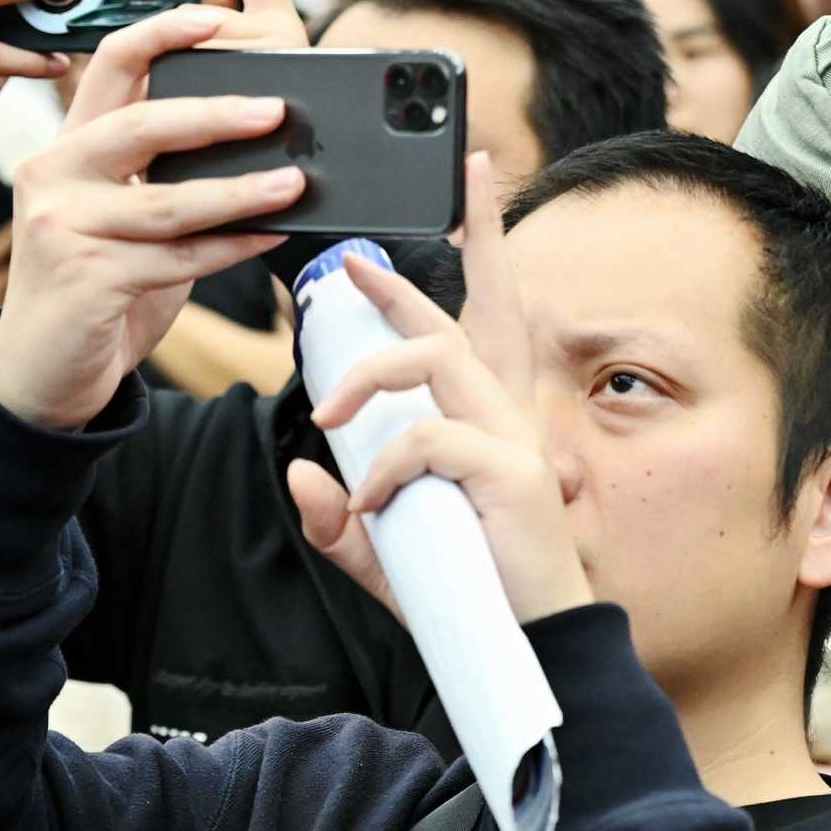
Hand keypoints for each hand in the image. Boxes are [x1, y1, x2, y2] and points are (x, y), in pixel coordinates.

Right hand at [0, 5, 303, 431]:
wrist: (39, 372)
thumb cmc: (95, 286)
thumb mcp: (119, 217)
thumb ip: (160, 177)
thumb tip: (254, 144)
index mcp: (66, 146)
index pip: (109, 66)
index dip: (161, 34)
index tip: (215, 17)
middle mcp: (54, 174)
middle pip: (143, 124)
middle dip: (216, 115)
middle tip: (279, 111)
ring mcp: (63, 226)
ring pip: (170, 200)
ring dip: (242, 191)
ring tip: (295, 181)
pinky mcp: (85, 278)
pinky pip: (178, 258)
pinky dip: (231, 248)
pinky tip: (271, 237)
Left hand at [286, 155, 594, 624]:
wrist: (528, 649)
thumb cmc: (471, 593)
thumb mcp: (388, 553)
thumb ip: (343, 517)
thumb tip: (301, 476)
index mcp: (486, 419)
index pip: (484, 317)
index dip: (481, 245)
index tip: (473, 181)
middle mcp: (506, 415)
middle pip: (473, 309)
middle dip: (456, 242)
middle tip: (377, 231)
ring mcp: (512, 440)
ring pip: (436, 359)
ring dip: (368, 376)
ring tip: (325, 416)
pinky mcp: (509, 474)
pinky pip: (430, 440)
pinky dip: (385, 470)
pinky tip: (365, 508)